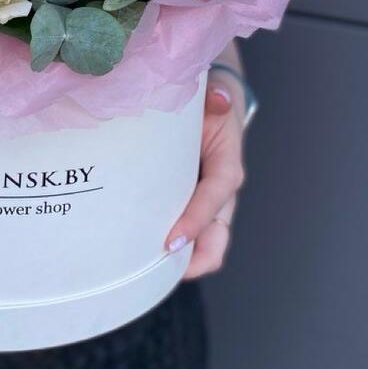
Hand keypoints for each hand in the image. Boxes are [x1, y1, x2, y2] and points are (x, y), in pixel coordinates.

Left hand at [165, 77, 244, 278]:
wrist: (211, 105)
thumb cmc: (209, 103)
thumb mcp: (214, 96)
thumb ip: (217, 97)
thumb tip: (219, 99)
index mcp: (227, 165)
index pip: (215, 197)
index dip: (197, 220)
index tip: (171, 240)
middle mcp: (220, 192)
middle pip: (217, 237)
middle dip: (195, 259)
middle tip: (159, 271)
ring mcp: (206, 203)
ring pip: (204, 243)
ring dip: (182, 260)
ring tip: (146, 272)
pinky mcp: (190, 204)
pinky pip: (186, 234)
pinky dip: (172, 249)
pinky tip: (141, 256)